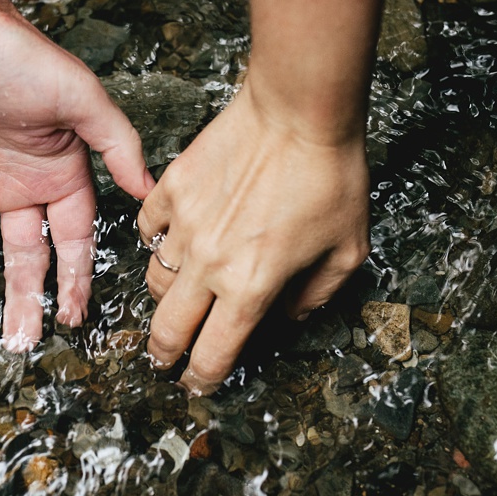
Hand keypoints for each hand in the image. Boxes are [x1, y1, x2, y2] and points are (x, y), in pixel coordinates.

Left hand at [0, 0, 153, 349]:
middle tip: (22, 345)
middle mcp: (16, 185)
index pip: (71, 239)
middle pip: (24, 258)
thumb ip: (116, 144)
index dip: (75, 279)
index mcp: (57, 171)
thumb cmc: (15, 56)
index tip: (77, 319)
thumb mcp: (80, 98)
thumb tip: (149, 189)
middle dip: (25, 302)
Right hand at [138, 77, 370, 394]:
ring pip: (154, 279)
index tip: (200, 384)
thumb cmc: (332, 176)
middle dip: (165, 355)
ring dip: (165, 297)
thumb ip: (316, 294)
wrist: (300, 111)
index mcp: (252, 287)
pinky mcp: (173, 187)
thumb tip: (288, 314)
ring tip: (180, 296)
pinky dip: (157, 239)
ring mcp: (185, 224)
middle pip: (167, 330)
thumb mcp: (347, 250)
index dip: (203, 379)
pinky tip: (174, 237)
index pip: (213, 354)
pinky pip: (149, 228)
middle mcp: (210, 263)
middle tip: (168, 359)